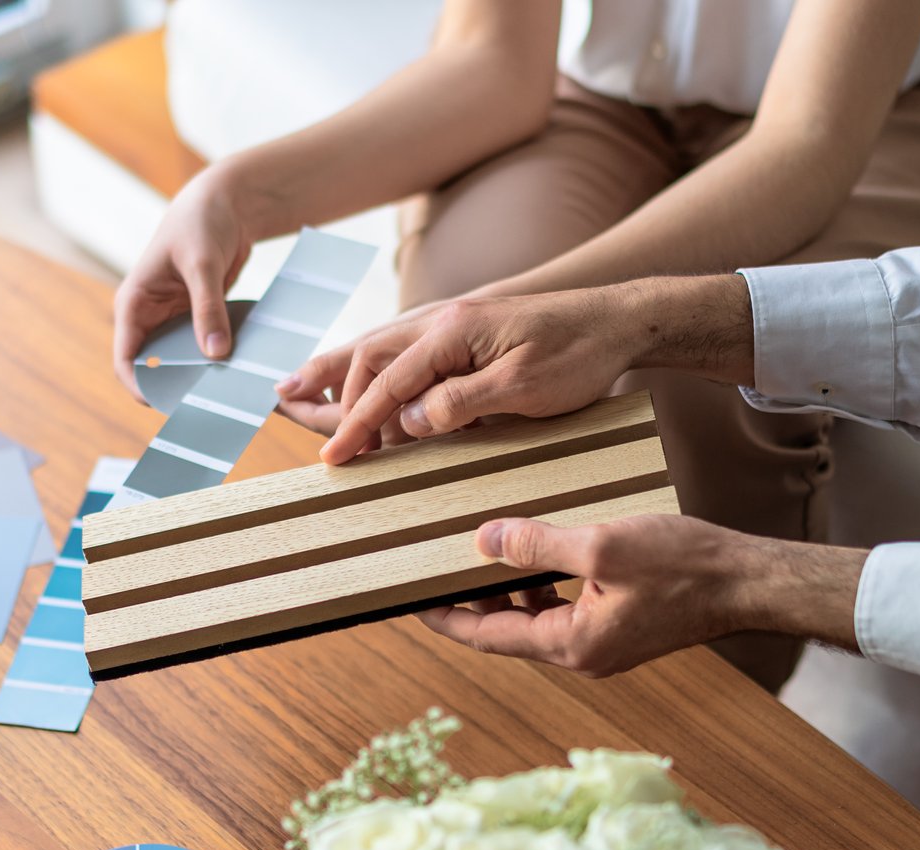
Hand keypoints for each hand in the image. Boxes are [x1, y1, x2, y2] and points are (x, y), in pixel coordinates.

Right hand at [111, 167, 259, 400]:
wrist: (226, 201)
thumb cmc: (201, 222)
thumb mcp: (202, 264)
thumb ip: (207, 308)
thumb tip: (214, 353)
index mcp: (134, 303)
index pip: (126, 359)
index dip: (140, 387)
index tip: (168, 405)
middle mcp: (149, 315)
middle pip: (154, 367)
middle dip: (176, 386)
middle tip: (205, 405)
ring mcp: (174, 318)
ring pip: (181, 360)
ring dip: (200, 374)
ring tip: (225, 393)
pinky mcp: (198, 316)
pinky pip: (204, 346)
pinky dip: (217, 358)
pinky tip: (239, 371)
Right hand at [275, 274, 755, 463]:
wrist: (621, 320)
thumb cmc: (579, 353)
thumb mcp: (524, 386)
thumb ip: (462, 402)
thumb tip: (408, 421)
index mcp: (452, 332)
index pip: (387, 381)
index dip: (357, 423)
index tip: (335, 458)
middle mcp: (444, 321)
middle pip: (369, 356)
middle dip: (334, 395)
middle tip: (312, 435)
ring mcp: (454, 324)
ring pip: (381, 347)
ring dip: (342, 373)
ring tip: (299, 394)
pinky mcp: (467, 333)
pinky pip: (405, 350)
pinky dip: (376, 369)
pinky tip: (365, 383)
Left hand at [420, 514, 864, 675]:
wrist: (748, 582)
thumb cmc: (684, 565)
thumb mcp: (600, 546)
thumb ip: (537, 545)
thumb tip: (483, 541)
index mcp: (571, 646)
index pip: (488, 636)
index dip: (445, 618)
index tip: (409, 601)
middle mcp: (582, 655)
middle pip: (506, 631)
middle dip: (471, 602)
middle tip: (434, 571)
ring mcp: (602, 645)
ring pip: (536, 619)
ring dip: (509, 590)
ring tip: (480, 554)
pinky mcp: (620, 629)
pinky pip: (564, 610)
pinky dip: (544, 585)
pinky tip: (540, 552)